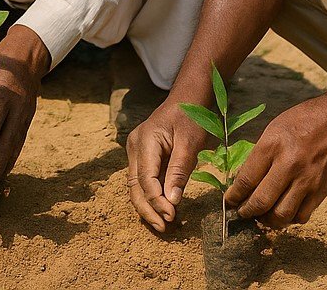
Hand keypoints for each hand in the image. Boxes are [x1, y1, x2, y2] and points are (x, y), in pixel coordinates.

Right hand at [126, 98, 207, 230]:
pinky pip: (143, 180)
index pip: (145, 179)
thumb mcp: (190, 143)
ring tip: (162, 223)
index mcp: (145, 141)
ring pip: (136, 186)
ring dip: (148, 205)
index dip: (156, 201)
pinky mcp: (143, 156)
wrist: (187, 98)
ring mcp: (136, 151)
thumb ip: (179, 171)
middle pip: (135, 186)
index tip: (171, 216)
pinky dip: (152, 195)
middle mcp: (135, 147)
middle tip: (163, 227)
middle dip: (148, 209)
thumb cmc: (191, 116)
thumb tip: (172, 201)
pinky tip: (163, 208)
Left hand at [225, 96, 326, 227]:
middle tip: (241, 213)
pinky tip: (284, 211)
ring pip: (281, 215)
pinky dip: (289, 219)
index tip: (229, 201)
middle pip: (261, 202)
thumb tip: (245, 180)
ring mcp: (307, 180)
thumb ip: (260, 155)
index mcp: (272, 146)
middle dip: (246, 212)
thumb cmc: (305, 120)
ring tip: (261, 216)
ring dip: (267, 220)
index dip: (234, 196)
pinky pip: (301, 216)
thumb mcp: (274, 129)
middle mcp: (289, 165)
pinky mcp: (322, 191)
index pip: (246, 180)